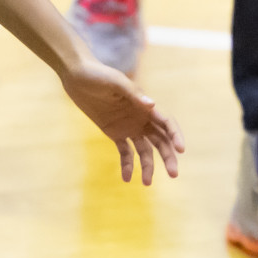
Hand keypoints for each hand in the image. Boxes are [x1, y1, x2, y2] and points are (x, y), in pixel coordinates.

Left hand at [61, 59, 184, 184]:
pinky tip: (126, 178)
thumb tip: (152, 105)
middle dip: (168, 157)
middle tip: (173, 174)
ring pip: (145, 150)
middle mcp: (141, 118)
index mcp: (145, 106)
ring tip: (146, 183)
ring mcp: (129, 127)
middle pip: (161, 141)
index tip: (180, 150)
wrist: (76, 76)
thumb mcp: (115, 82)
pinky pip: (125, 152)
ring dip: (148, 166)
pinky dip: (127, 165)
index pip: (167, 123)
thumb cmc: (98, 75)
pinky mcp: (114, 132)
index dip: (175, 136)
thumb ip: (133, 94)